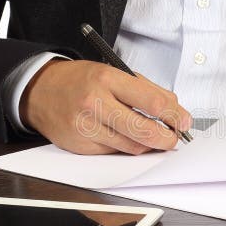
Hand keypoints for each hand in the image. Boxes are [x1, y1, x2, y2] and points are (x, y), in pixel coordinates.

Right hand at [20, 59, 192, 154]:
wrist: (41, 92)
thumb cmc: (81, 81)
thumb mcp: (114, 73)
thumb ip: (147, 90)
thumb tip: (175, 110)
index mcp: (107, 79)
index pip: (152, 101)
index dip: (174, 115)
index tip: (184, 120)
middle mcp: (95, 103)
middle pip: (144, 130)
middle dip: (167, 138)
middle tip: (175, 137)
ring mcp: (86, 127)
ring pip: (132, 146)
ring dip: (149, 145)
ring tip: (155, 136)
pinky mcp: (81, 146)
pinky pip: (115, 152)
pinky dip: (128, 147)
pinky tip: (128, 137)